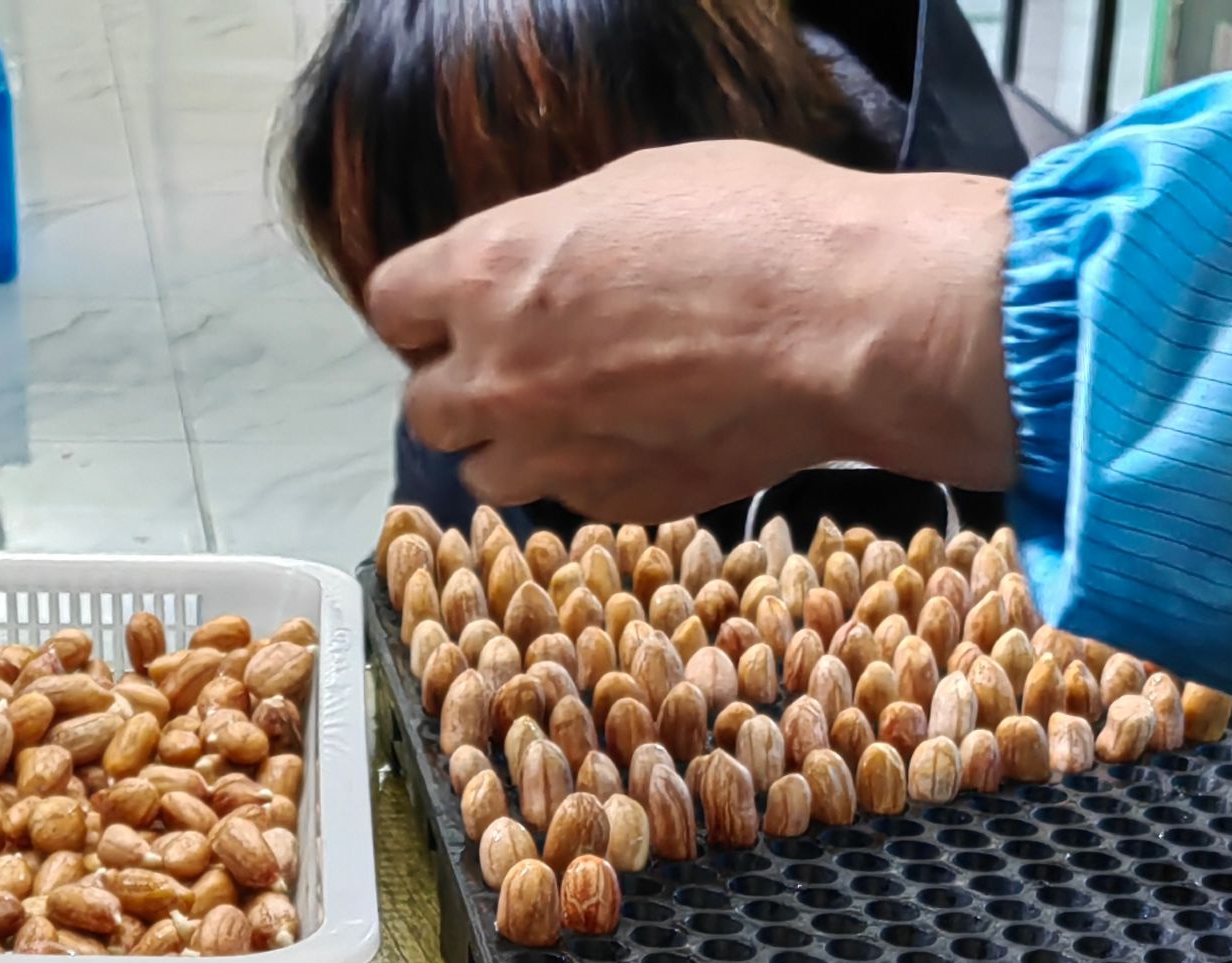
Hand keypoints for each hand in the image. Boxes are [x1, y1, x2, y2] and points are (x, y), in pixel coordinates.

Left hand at [364, 146, 1017, 515]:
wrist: (840, 325)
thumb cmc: (752, 227)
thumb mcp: (627, 190)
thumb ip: (553, 240)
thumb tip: (539, 263)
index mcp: (487, 272)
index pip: (390, 304)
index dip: (423, 308)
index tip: (453, 308)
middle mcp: (499, 373)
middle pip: (424, 407)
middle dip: (462, 386)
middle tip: (517, 366)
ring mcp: (554, 452)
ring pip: (484, 473)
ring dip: (514, 446)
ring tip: (574, 416)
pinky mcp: (616, 504)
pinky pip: (567, 502)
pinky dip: (584, 477)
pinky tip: (637, 438)